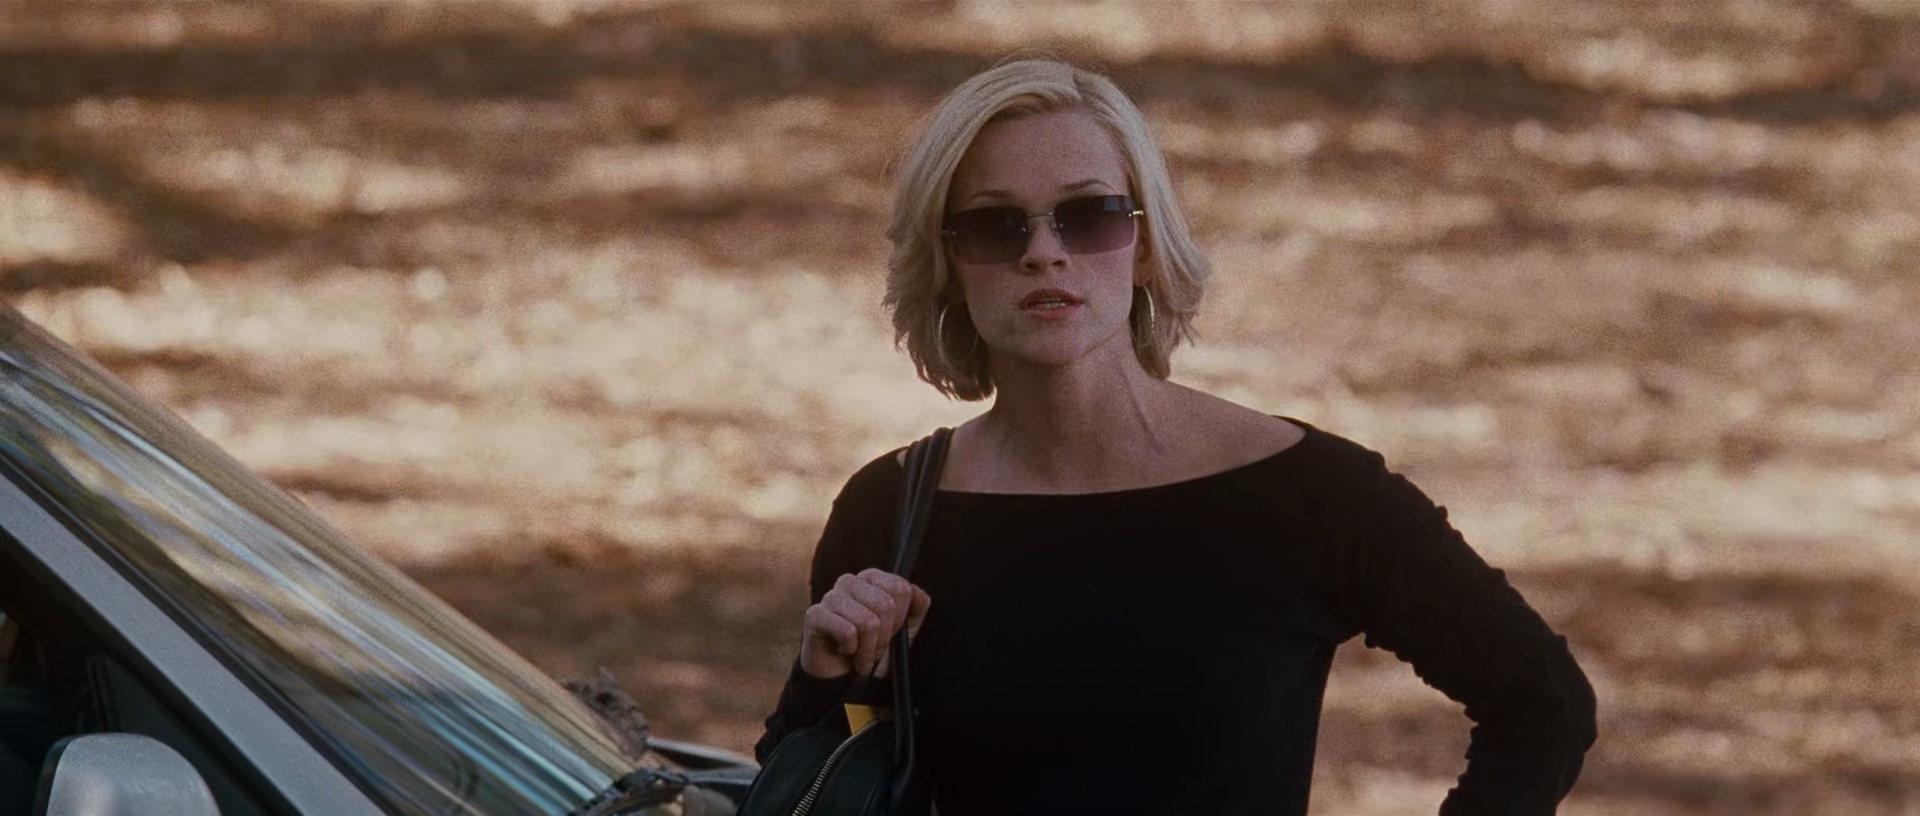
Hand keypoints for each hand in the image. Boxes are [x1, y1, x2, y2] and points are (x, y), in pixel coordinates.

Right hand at [799, 568, 930, 678]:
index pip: (900, 588)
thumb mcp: (903, 630)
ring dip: (868, 649)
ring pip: (868, 622)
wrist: (841, 676)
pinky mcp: (815, 615)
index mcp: (871, 579)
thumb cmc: (871, 647)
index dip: (901, 618)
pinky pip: (848, 632)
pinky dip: (852, 650)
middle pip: (886, 605)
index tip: (892, 633)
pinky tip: (845, 652)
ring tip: (861, 655)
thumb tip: (917, 593)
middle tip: (875, 649)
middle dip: (885, 637)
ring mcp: (831, 596)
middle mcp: (850, 581)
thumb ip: (916, 609)